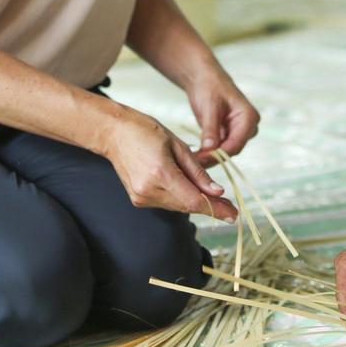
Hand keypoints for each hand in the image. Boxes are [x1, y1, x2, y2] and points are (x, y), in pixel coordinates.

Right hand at [105, 110, 238, 222]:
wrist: (113, 133)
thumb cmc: (145, 131)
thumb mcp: (178, 145)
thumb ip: (197, 172)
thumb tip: (217, 192)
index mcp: (161, 173)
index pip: (194, 200)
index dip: (216, 209)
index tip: (233, 215)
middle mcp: (149, 190)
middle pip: (187, 206)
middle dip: (210, 206)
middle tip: (229, 207)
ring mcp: (141, 197)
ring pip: (178, 206)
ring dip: (195, 202)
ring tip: (211, 195)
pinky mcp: (138, 199)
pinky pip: (167, 203)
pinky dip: (180, 198)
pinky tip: (188, 189)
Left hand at [186, 67, 259, 164]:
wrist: (204, 78)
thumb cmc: (209, 86)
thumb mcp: (209, 107)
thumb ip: (211, 129)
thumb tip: (210, 149)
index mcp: (250, 118)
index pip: (236, 143)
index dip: (218, 154)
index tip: (201, 160)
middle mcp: (248, 127)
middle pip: (232, 150)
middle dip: (213, 157)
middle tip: (194, 162)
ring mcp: (239, 132)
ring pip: (225, 151)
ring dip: (210, 156)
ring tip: (192, 160)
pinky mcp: (229, 135)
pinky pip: (220, 148)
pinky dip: (208, 152)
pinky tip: (195, 155)